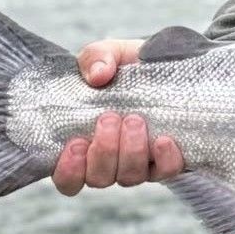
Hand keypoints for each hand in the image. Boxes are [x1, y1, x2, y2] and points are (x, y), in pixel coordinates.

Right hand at [51, 38, 184, 195]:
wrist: (166, 63)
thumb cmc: (126, 66)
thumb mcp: (107, 54)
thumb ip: (95, 59)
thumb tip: (98, 75)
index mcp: (83, 144)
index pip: (67, 179)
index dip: (68, 171)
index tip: (75, 143)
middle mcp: (110, 162)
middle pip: (99, 178)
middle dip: (104, 151)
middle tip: (109, 118)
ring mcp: (139, 164)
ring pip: (129, 177)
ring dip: (131, 152)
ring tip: (134, 120)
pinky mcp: (167, 160)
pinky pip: (166, 172)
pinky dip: (164, 159)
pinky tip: (164, 140)